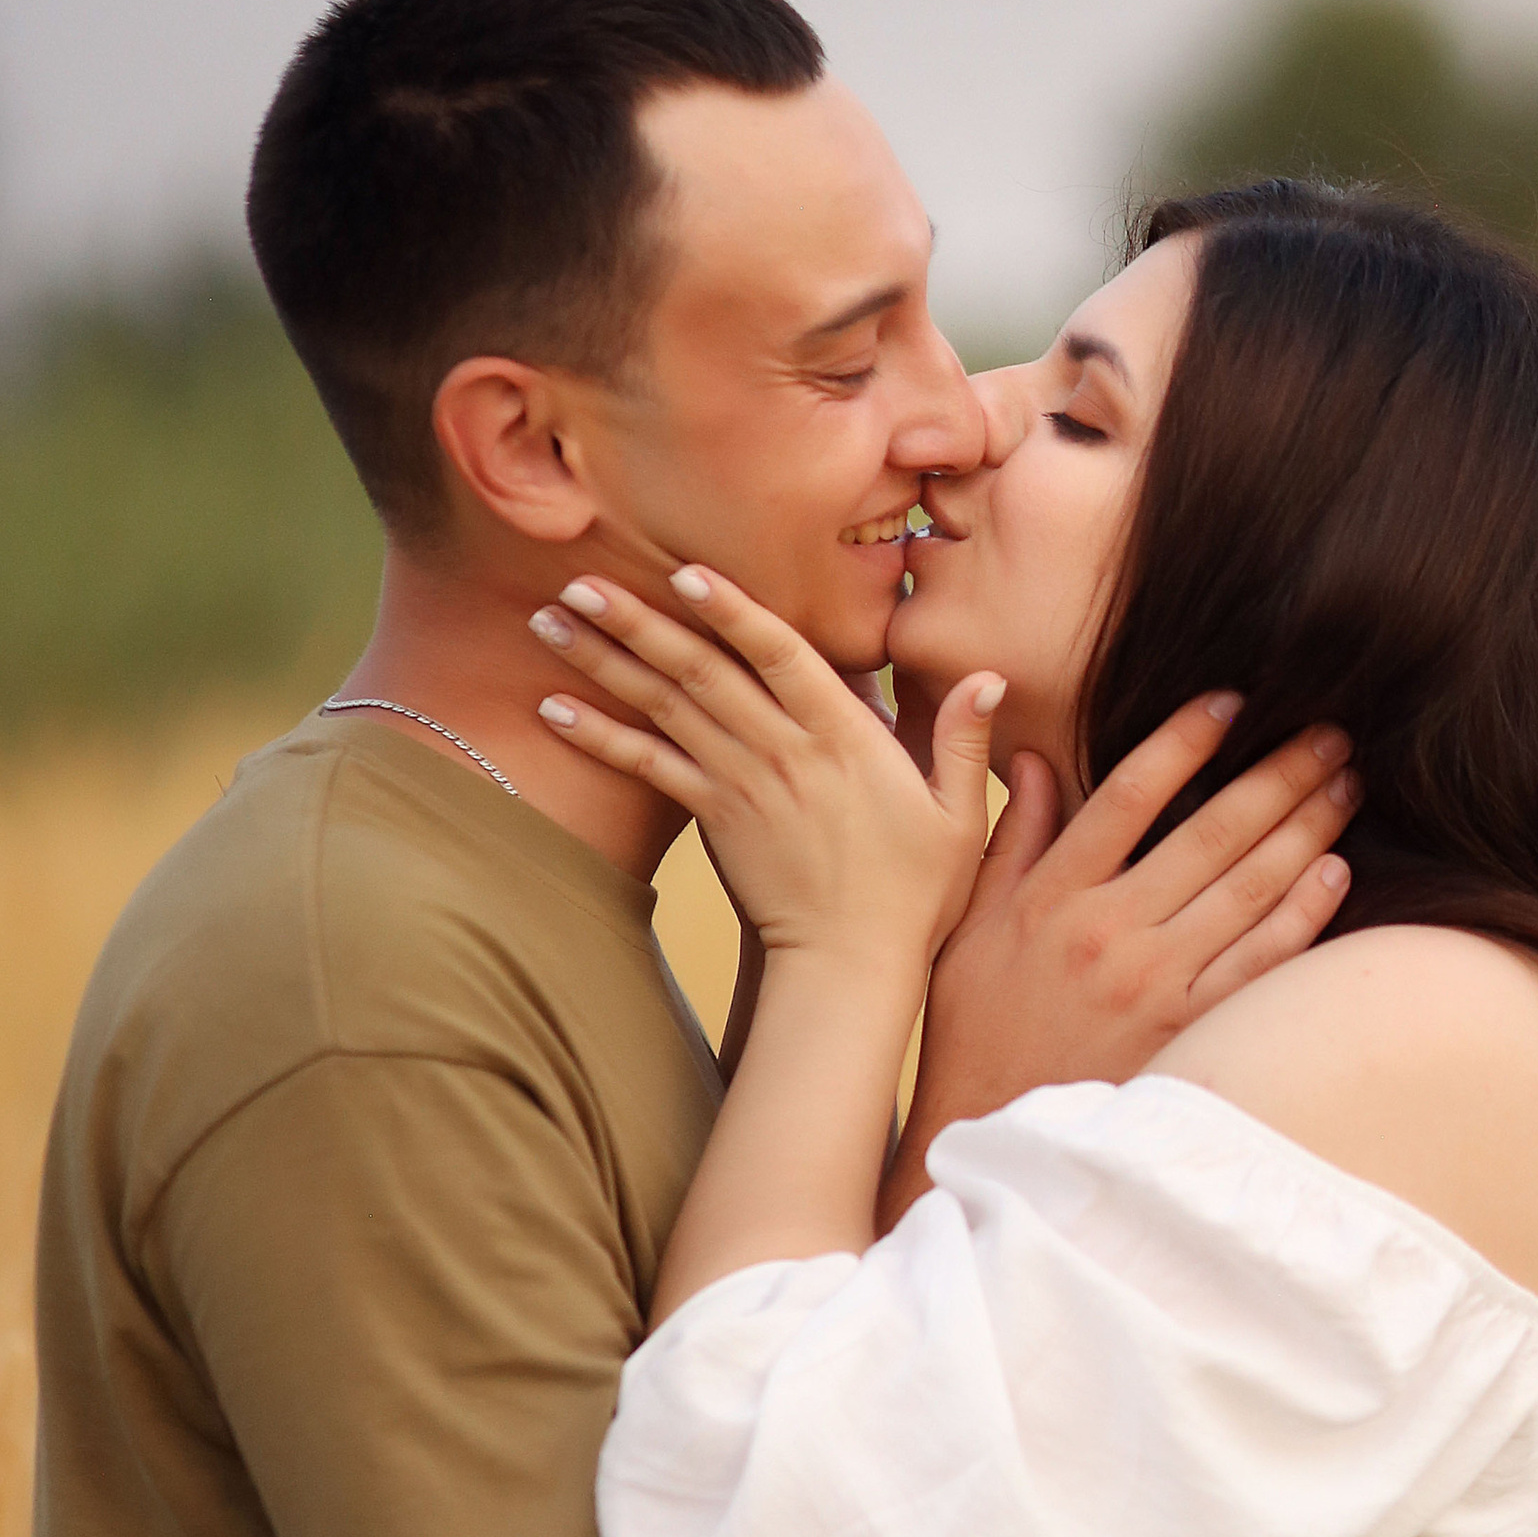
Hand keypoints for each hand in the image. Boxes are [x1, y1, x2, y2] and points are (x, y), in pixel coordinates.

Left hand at [532, 570, 1002, 984]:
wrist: (851, 965)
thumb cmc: (914, 892)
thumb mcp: (959, 816)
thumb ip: (963, 740)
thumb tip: (989, 676)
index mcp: (844, 736)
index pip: (783, 655)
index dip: (735, 610)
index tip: (687, 571)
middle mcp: (783, 750)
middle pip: (703, 670)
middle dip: (639, 619)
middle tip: (579, 577)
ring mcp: (741, 785)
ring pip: (665, 707)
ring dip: (604, 660)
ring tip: (548, 619)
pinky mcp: (713, 820)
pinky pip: (648, 768)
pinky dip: (599, 736)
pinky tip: (551, 707)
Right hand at [884, 695, 1359, 1215]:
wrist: (984, 1135)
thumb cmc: (974, 1028)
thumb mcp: (969, 926)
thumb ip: (1012, 839)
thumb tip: (1034, 759)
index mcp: (1054, 896)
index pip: (1130, 793)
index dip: (1186, 739)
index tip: (1232, 700)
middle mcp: (1109, 932)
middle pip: (1212, 831)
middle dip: (1279, 772)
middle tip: (1330, 729)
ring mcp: (1153, 984)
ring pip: (1250, 888)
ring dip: (1307, 827)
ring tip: (1346, 782)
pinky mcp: (1188, 1033)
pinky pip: (1261, 961)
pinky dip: (1304, 912)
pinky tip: (1335, 870)